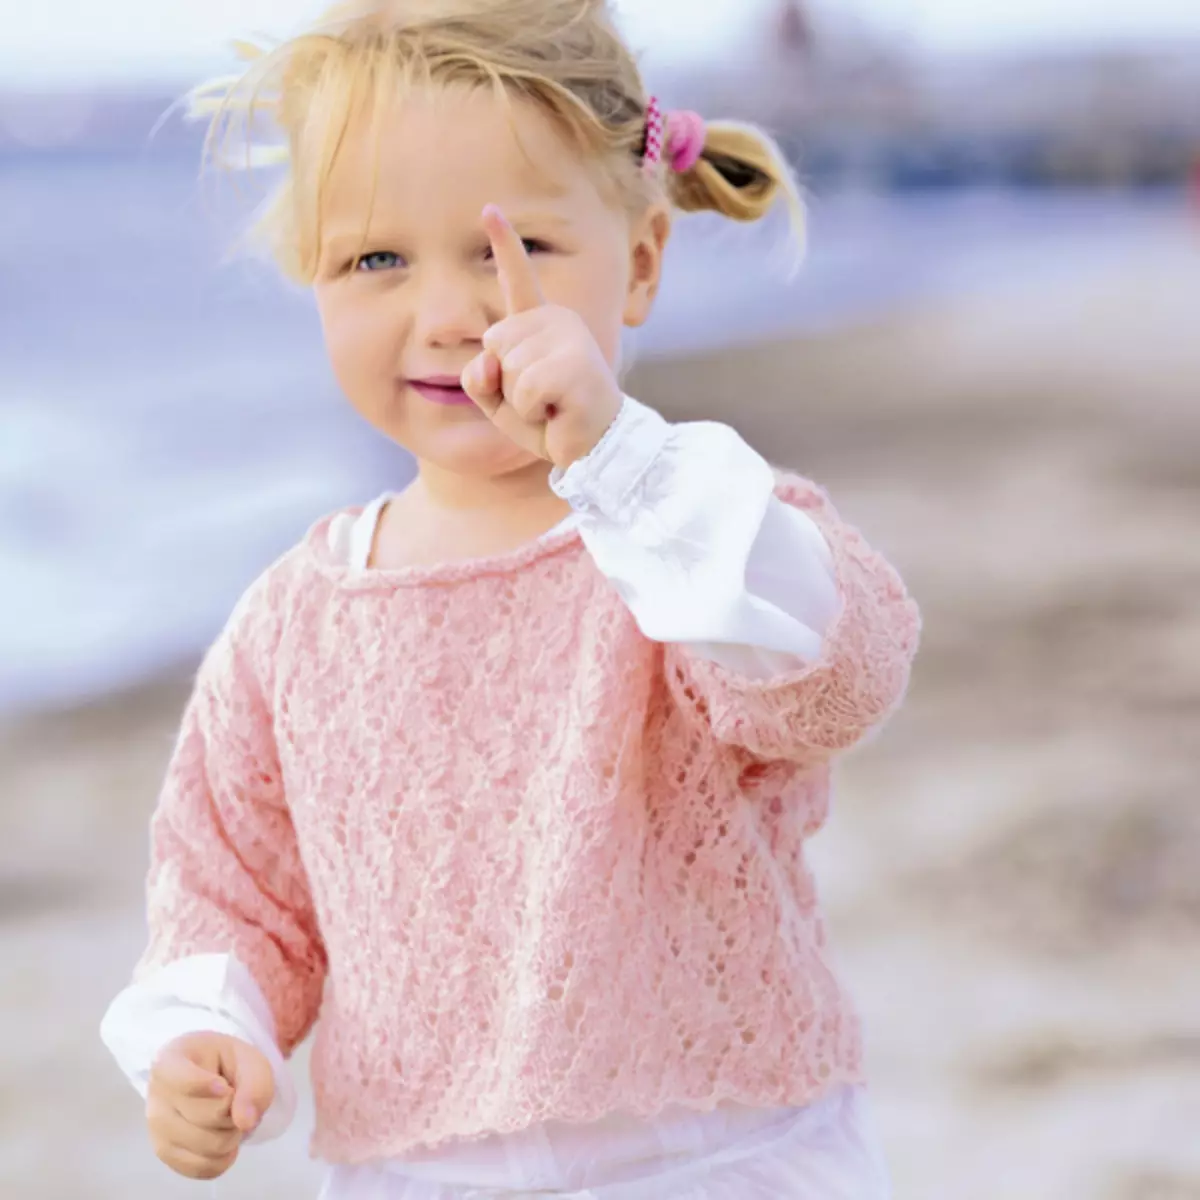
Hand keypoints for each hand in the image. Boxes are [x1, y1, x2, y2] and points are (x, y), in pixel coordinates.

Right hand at [145, 1031, 274, 1180]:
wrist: (209, 1077)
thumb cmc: (226, 1064)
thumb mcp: (249, 1060)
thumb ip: (254, 1085)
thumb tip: (245, 1122)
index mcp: (170, 1060)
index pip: (181, 1080)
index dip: (206, 1087)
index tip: (224, 1087)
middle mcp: (156, 1095)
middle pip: (204, 1116)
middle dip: (232, 1111)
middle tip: (234, 1099)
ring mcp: (156, 1128)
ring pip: (205, 1146)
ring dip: (231, 1135)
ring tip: (229, 1117)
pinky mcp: (164, 1153)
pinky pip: (200, 1168)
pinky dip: (223, 1158)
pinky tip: (225, 1139)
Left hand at [461, 204, 622, 470]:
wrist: (594, 449)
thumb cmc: (548, 420)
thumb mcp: (499, 398)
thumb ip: (479, 375)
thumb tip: (489, 360)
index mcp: (539, 323)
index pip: (517, 278)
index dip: (505, 243)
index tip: (489, 209)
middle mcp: (557, 319)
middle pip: (494, 342)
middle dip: (505, 382)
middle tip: (541, 399)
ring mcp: (569, 338)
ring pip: (507, 367)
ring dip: (520, 399)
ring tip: (552, 405)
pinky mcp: (574, 364)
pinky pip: (524, 390)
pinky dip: (533, 412)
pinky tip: (559, 412)